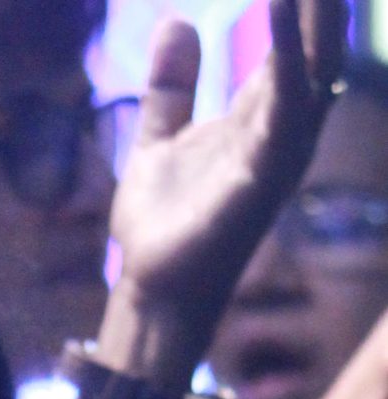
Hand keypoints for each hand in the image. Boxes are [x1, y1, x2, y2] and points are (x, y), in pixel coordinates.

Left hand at [105, 0, 345, 377]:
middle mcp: (283, 126)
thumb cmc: (163, 227)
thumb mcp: (159, 138)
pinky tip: (281, 0)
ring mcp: (282, 147)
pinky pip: (288, 96)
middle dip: (326, 0)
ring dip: (322, 8)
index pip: (294, 38)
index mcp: (260, 115)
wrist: (152, 289)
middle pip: (320, 42)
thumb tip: (176, 22)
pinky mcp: (269, 168)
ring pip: (320, 60)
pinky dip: (287, 48)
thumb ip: (172, 86)